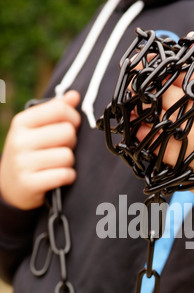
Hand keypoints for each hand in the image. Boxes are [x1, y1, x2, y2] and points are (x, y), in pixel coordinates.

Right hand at [0, 91, 80, 209]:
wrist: (10, 187)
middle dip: (71, 142)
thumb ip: (55, 111)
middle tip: (62, 148)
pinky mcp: (30, 184)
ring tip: (58, 164)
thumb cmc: (29, 153)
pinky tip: (59, 176)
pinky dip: (68, 177)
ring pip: (67, 156)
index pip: (59, 109)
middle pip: (67, 132)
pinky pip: (64, 175)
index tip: (71, 126)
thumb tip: (74, 95)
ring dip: (69, 162)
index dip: (73, 118)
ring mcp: (23, 163)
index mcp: (21, 122)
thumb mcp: (35, 129)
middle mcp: (20, 140)